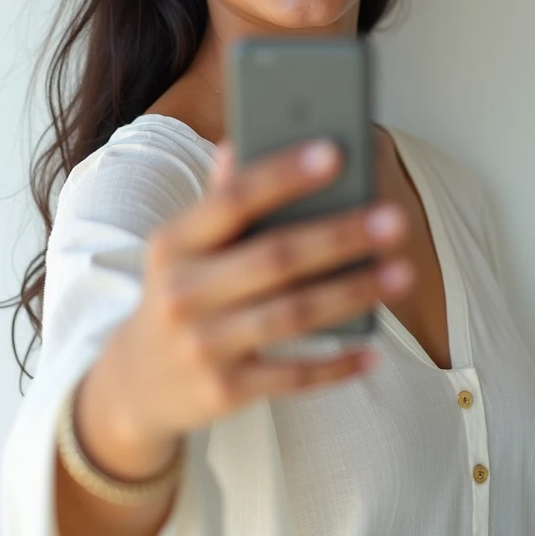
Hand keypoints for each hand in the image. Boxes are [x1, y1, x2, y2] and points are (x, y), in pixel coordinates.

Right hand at [107, 136, 414, 447]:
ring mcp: (202, 345)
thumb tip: (239, 144)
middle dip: (339, 236)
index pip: (232, 200)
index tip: (336, 152)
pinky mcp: (225, 391)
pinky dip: (336, 364)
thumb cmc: (179, 293)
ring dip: (352, 293)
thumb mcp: (182, 247)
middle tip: (393, 219)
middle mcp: (183, 292)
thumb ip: (218, 199)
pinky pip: (293, 376)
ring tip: (401, 273)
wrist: (133, 384)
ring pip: (292, 314)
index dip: (284, 175)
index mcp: (174, 243)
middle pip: (275, 258)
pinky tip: (373, 351)